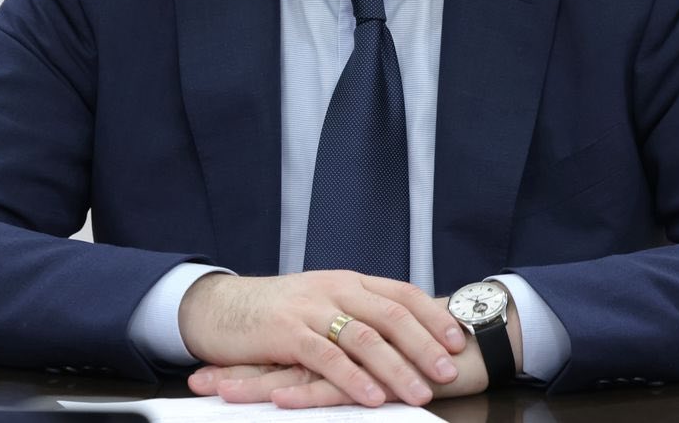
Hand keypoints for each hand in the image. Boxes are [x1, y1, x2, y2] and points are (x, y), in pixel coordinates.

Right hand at [178, 272, 465, 406]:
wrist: (220, 307)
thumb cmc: (275, 312)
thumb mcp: (322, 303)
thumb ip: (357, 313)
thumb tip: (404, 334)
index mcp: (347, 281)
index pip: (400, 292)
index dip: (431, 316)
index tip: (458, 339)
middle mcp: (334, 288)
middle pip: (391, 313)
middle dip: (425, 344)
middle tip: (449, 370)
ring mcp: (310, 309)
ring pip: (365, 337)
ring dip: (397, 367)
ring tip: (421, 393)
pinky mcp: (287, 332)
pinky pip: (327, 357)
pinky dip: (353, 379)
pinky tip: (372, 397)